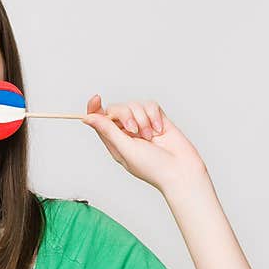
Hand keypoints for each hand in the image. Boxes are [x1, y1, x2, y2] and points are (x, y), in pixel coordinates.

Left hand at [82, 95, 207, 192]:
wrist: (181, 170)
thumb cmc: (152, 167)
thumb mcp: (125, 149)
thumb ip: (108, 131)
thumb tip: (88, 118)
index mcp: (114, 141)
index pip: (99, 120)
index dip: (95, 108)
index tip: (96, 98)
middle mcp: (126, 132)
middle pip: (117, 109)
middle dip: (126, 116)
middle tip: (134, 131)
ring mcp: (142, 125)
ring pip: (135, 105)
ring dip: (143, 119)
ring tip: (151, 137)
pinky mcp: (157, 119)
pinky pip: (150, 105)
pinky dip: (154, 116)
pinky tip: (159, 130)